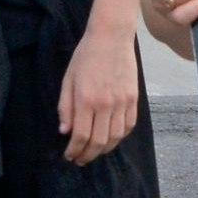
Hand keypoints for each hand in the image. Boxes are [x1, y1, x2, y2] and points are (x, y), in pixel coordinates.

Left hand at [56, 24, 142, 164]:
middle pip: (99, 141)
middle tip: (80, 159)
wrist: (111, 38)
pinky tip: (111, 139)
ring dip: (104, 150)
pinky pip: (128, 126)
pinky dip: (119, 137)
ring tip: (94, 152)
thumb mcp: (68, 79)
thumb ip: (64, 107)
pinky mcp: (133, 99)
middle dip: (87, 155)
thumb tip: (64, 132)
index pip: (80, 135)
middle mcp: (105, 104)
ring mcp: (122, 102)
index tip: (69, 156)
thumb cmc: (85, 57)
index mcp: (86, 99)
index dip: (74, 150)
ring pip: (115, 138)